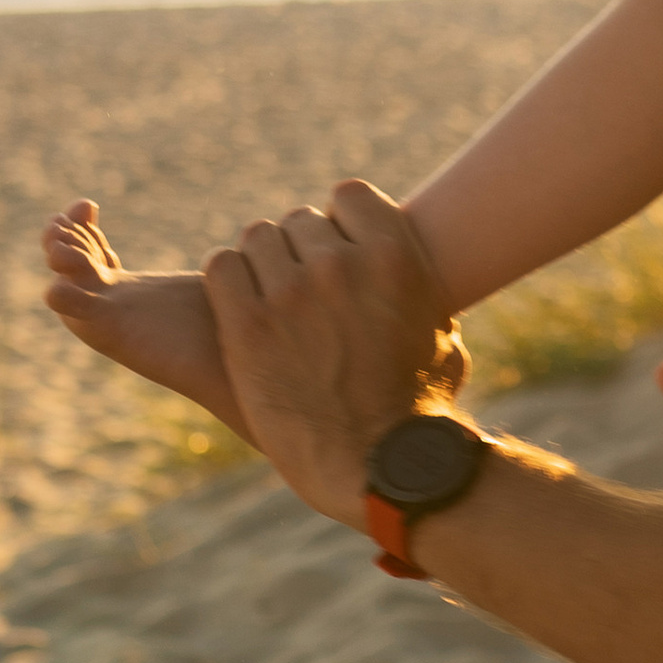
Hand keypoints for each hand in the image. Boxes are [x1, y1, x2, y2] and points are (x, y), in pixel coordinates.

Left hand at [200, 179, 461, 527]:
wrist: (377, 466)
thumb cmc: (419, 409)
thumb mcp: (441, 335)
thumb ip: (415, 287)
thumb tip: (407, 268)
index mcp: (394, 255)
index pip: (348, 195)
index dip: (340, 222)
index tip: (339, 253)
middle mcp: (341, 264)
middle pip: (298, 221)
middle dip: (299, 253)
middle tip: (304, 298)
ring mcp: (290, 293)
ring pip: (256, 239)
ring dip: (262, 267)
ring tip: (273, 309)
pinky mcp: (247, 325)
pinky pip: (222, 268)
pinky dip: (230, 284)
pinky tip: (243, 314)